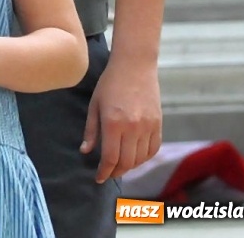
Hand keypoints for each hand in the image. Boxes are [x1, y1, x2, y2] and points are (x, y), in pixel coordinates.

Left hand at [83, 51, 161, 182]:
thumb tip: (85, 152)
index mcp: (113, 123)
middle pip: (127, 162)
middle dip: (116, 172)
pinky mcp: (158, 124)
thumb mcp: (94, 105)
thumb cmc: (109, 84)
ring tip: (119, 166)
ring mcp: (148, 127)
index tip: (98, 178)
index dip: (104, 171)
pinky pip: (153, 149)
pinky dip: (144, 158)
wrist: (134, 66)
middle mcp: (133, 128)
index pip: (111, 158)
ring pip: (141, 158)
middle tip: (108, 174)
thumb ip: (91, 130)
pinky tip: (135, 158)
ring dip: (130, 167)